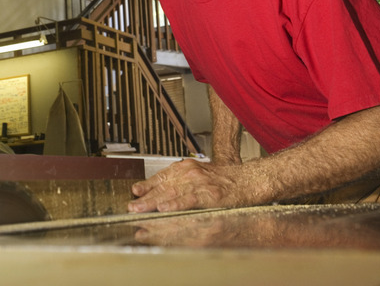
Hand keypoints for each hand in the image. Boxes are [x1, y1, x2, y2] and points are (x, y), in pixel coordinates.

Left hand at [128, 159, 242, 212]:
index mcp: (186, 168)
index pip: (161, 177)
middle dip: (145, 198)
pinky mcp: (209, 194)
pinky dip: (175, 205)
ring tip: (140, 210)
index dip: (146, 186)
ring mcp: (199, 183)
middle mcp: (190, 173)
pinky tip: (164, 209)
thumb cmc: (224, 180)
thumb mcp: (198, 176)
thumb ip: (180, 182)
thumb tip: (160, 191)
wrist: (248, 180)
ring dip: (153, 203)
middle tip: (131, 206)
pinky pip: (188, 200)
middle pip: (163, 187)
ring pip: (171, 193)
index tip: (134, 193)